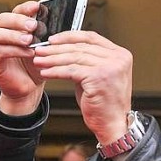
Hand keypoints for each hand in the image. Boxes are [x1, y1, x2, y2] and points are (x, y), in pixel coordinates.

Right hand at [0, 1, 45, 114]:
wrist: (29, 88)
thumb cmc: (36, 66)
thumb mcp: (44, 48)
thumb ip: (47, 34)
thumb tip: (61, 21)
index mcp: (14, 28)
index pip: (16, 11)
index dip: (26, 8)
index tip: (37, 6)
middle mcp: (2, 35)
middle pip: (3, 19)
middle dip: (19, 20)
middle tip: (34, 25)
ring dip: (14, 35)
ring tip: (30, 40)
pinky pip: (0, 52)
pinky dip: (15, 50)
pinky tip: (28, 53)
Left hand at [31, 31, 132, 145]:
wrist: (112, 124)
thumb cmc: (104, 104)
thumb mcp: (97, 76)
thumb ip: (87, 61)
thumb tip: (63, 50)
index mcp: (120, 54)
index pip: (91, 37)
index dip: (69, 36)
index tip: (53, 40)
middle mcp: (118, 58)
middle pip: (81, 47)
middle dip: (57, 49)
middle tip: (41, 50)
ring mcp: (110, 67)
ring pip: (74, 58)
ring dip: (53, 59)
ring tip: (40, 61)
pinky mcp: (99, 77)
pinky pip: (71, 71)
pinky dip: (56, 71)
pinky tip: (46, 72)